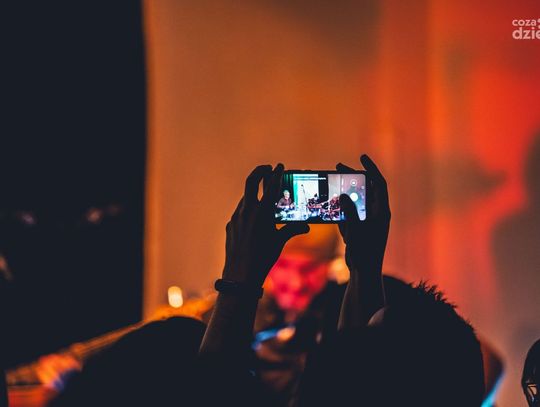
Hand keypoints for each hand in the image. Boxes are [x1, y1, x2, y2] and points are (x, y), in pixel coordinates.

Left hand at [223, 164, 308, 286]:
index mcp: (262, 212)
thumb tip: (306, 226)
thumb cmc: (263, 258)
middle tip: (267, 169)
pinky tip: (255, 218)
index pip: (271, 186)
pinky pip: (240, 212)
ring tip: (264, 196)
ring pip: (245, 197)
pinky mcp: (231, 225)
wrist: (240, 275)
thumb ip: (292, 229)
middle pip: (251, 182)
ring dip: (254, 193)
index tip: (280, 166)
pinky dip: (248, 209)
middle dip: (260, 172)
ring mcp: (236, 217)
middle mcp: (247, 211)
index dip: (276, 174)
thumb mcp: (279, 242)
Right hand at [337, 154, 390, 272]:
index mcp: (382, 211)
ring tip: (333, 191)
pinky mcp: (360, 227)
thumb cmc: (364, 252)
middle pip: (366, 188)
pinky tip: (335, 215)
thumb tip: (343, 195)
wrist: (364, 272)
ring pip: (356, 201)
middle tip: (338, 167)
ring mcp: (368, 220)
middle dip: (353, 178)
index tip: (361, 157)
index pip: (379, 183)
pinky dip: (342, 212)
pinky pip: (350, 214)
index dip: (371, 168)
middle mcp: (377, 213)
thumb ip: (349, 212)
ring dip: (345, 196)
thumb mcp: (355, 230)